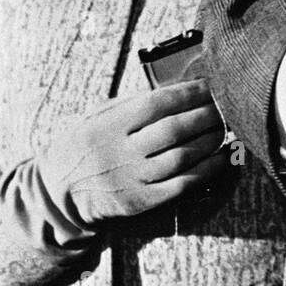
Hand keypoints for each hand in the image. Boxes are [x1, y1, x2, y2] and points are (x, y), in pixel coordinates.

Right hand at [42, 80, 229, 230]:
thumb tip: (176, 88)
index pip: (157, 104)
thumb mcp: (97, 116)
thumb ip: (132, 102)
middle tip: (226, 103)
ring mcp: (132, 180)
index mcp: (108, 126)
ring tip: (226, 126)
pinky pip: (183, 185)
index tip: (209, 84)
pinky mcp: (142, 202)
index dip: (188, 92)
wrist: (60, 193)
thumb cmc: (84, 144)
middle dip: (206, 114)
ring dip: (210, 140)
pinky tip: (221, 156)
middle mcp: (120, 153)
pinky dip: (207, 169)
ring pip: (182, 157)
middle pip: (174, 130)